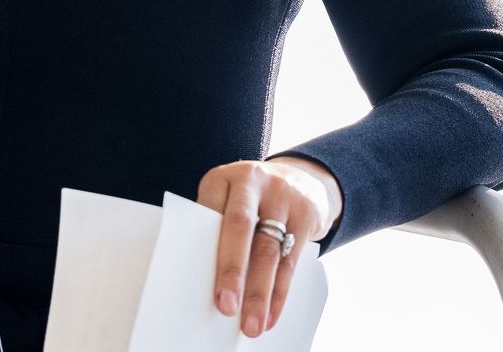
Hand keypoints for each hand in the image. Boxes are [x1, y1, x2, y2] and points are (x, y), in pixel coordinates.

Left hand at [197, 156, 342, 338]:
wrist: (299, 177)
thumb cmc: (249, 198)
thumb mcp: (228, 196)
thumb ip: (214, 224)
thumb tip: (200, 278)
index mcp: (223, 178)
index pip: (211, 211)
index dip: (204, 244)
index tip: (197, 277)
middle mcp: (253, 182)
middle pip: (241, 228)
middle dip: (233, 271)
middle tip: (226, 307)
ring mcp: (283, 196)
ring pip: (269, 250)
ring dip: (260, 292)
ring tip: (252, 324)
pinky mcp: (306, 215)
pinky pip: (291, 260)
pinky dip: (279, 292)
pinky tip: (271, 314)